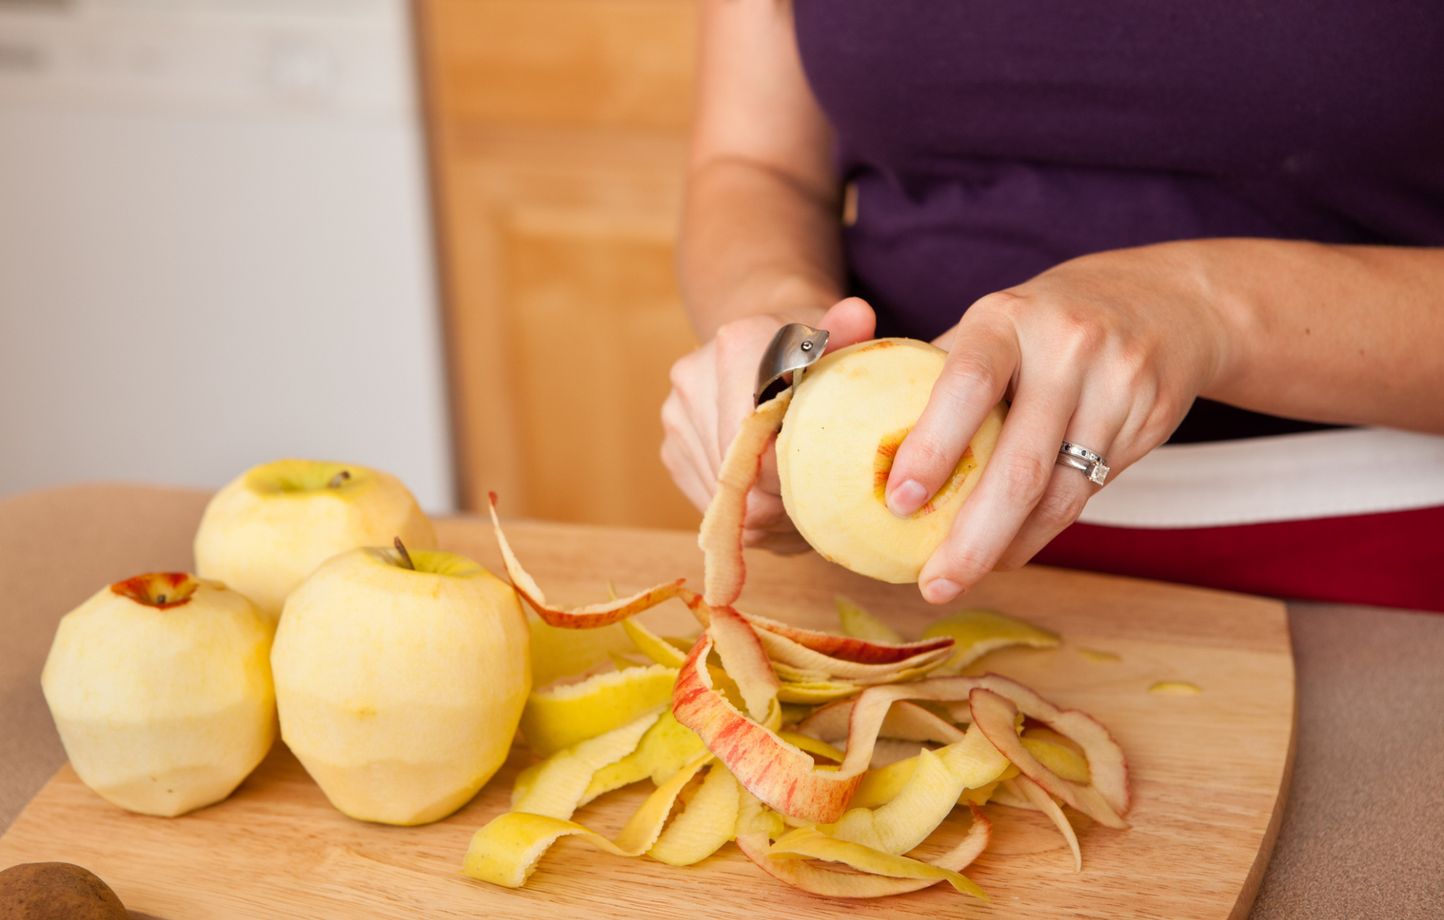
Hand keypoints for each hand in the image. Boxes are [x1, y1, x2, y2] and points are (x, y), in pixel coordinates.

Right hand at [661, 298, 875, 549]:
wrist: (766, 344)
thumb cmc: (814, 352)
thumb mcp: (840, 341)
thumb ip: (849, 334)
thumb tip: (858, 314)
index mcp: (737, 347)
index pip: (765, 440)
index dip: (800, 476)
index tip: (830, 484)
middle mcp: (694, 380)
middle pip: (742, 476)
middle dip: (783, 498)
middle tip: (821, 496)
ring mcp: (677, 417)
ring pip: (726, 498)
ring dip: (765, 508)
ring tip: (798, 492)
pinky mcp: (672, 449)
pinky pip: (710, 501)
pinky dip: (745, 510)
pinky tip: (771, 492)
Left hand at [883, 245, 1231, 602]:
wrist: (1170, 302)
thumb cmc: (1048, 320)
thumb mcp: (995, 323)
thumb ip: (939, 375)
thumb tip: (868, 446)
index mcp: (1007, 318)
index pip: (967, 385)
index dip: (932, 447)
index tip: (897, 502)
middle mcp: (1067, 348)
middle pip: (1020, 464)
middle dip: (972, 538)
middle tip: (932, 584)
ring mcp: (1117, 386)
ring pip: (1058, 494)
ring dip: (1006, 547)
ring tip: (962, 577)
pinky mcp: (1149, 422)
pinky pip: (1086, 495)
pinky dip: (1041, 532)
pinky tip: (1009, 549)